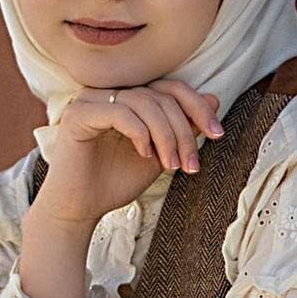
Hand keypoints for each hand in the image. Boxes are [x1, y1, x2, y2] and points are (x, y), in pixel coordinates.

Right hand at [20, 84, 221, 297]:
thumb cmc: (116, 182)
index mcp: (128, 97)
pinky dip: (140, 133)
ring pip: (144, 102)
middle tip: (191, 163)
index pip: (170, 87)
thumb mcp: (160, 153)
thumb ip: (181, 128)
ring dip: (166, 136)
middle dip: (184, 129)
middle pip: (161, 95)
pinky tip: (144, 154)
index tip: (218, 133)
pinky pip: (120, 112)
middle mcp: (109, 92)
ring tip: (171, 165)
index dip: (197, 107)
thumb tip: (213, 98)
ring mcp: (91, 99)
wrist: (81, 209)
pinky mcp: (78, 114)